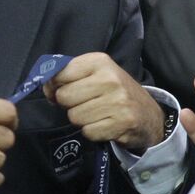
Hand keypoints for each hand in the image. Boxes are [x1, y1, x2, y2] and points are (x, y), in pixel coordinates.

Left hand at [43, 52, 163, 150]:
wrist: (149, 114)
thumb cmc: (116, 92)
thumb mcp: (97, 73)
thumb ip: (70, 75)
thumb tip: (45, 86)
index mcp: (100, 61)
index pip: (60, 74)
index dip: (55, 86)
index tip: (63, 90)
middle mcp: (110, 78)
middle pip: (64, 97)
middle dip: (69, 105)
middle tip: (84, 104)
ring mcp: (118, 101)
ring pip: (75, 117)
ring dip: (82, 120)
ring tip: (97, 114)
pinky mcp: (122, 123)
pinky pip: (88, 132)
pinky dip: (93, 132)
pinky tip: (105, 125)